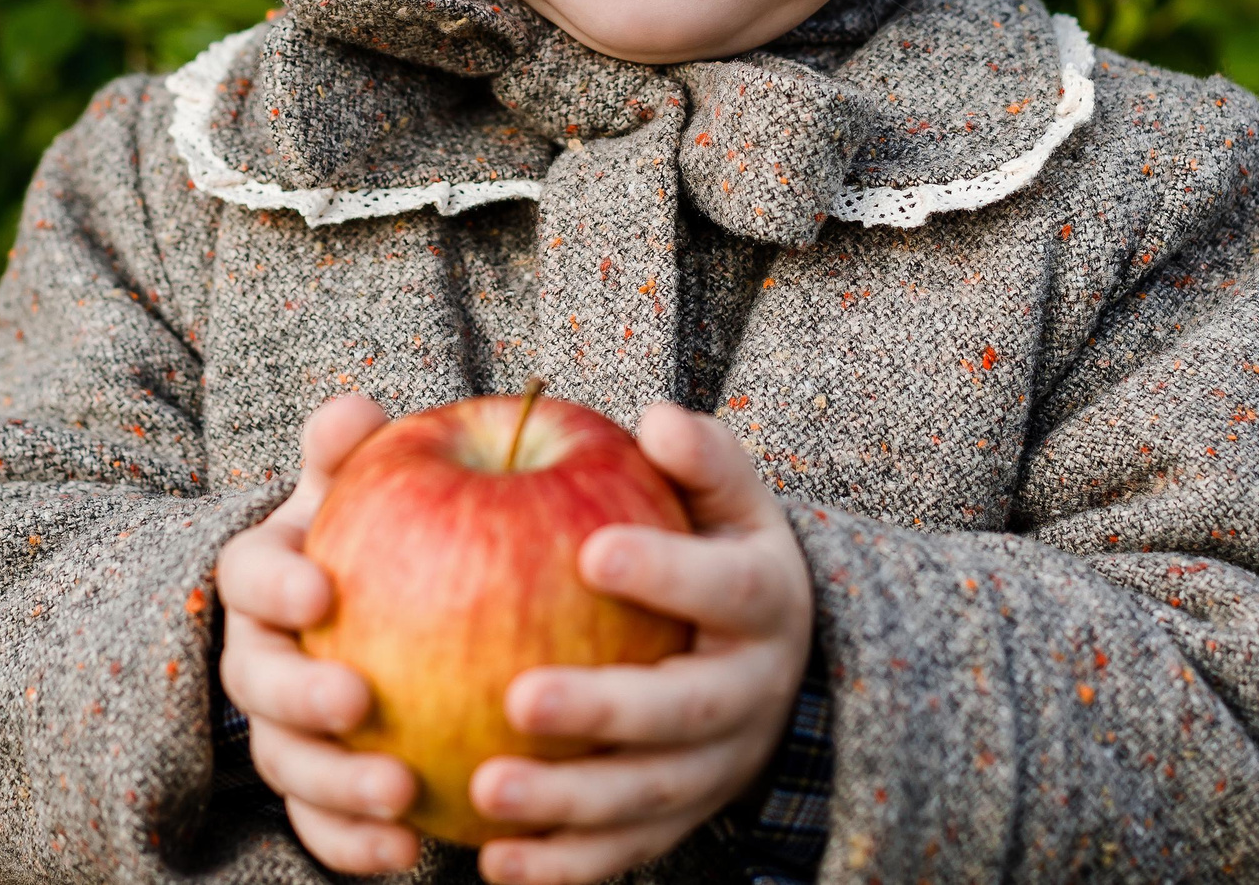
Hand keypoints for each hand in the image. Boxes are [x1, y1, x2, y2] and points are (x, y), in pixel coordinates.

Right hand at [215, 393, 421, 876]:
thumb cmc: (372, 528)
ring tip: (402, 796)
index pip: (248, 573)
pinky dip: (355, 846)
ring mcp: (275, 728)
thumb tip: (354, 408)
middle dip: (300, 696)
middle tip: (359, 702)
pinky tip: (410, 854)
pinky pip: (322, 826)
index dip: (277, 582)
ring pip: (286, 764)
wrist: (365, 610)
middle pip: (257, 683)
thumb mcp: (361, 484)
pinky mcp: (311, 791)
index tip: (321, 590)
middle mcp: (253, 654)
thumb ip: (353, 452)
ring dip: (336, 786)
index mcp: (261, 575)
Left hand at [469, 402, 815, 884]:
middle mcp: (753, 690)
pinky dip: (562, 864)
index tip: (589, 550)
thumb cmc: (719, 553)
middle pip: (684, 710)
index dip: (665, 570)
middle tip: (520, 698)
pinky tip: (492, 861)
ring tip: (484, 790)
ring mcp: (719, 764)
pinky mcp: (683, 818)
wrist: (773, 659)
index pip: (725, 585)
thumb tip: (657, 418)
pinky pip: (624, 849)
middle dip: (606, 709)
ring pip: (650, 794)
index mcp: (766, 600)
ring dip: (569, 802)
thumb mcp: (730, 499)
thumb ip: (700, 458)